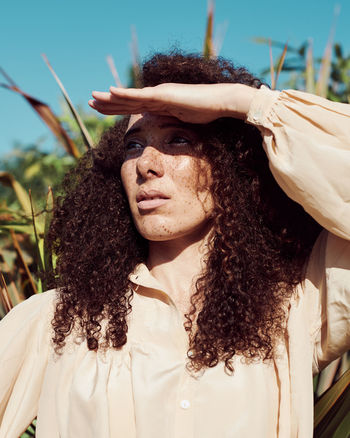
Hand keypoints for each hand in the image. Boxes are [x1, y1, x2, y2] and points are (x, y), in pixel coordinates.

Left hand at [88, 83, 257, 123]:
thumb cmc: (205, 111)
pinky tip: (110, 92)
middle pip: (127, 101)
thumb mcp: (182, 119)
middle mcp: (156, 96)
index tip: (103, 109)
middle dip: (108, 103)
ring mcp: (159, 93)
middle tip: (90, 102)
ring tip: (93, 97)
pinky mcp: (163, 94)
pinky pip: (140, 95)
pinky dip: (124, 94)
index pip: (134, 107)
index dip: (117, 108)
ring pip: (129, 97)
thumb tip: (163, 129)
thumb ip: (170, 120)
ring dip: (109, 97)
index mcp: (159, 103)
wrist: (220, 102)